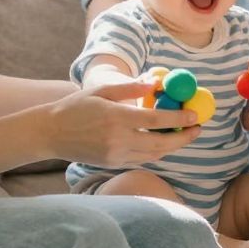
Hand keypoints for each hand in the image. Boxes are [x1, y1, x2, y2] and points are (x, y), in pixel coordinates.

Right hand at [47, 78, 200, 165]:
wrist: (51, 133)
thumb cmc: (75, 107)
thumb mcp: (101, 90)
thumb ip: (130, 88)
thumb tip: (156, 83)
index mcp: (116, 118)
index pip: (156, 120)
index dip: (179, 118)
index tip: (195, 116)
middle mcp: (118, 139)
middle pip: (160, 142)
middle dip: (182, 137)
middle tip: (197, 129)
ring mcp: (115, 154)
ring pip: (154, 154)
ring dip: (172, 146)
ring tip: (184, 135)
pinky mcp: (112, 163)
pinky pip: (141, 159)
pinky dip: (156, 151)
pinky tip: (163, 142)